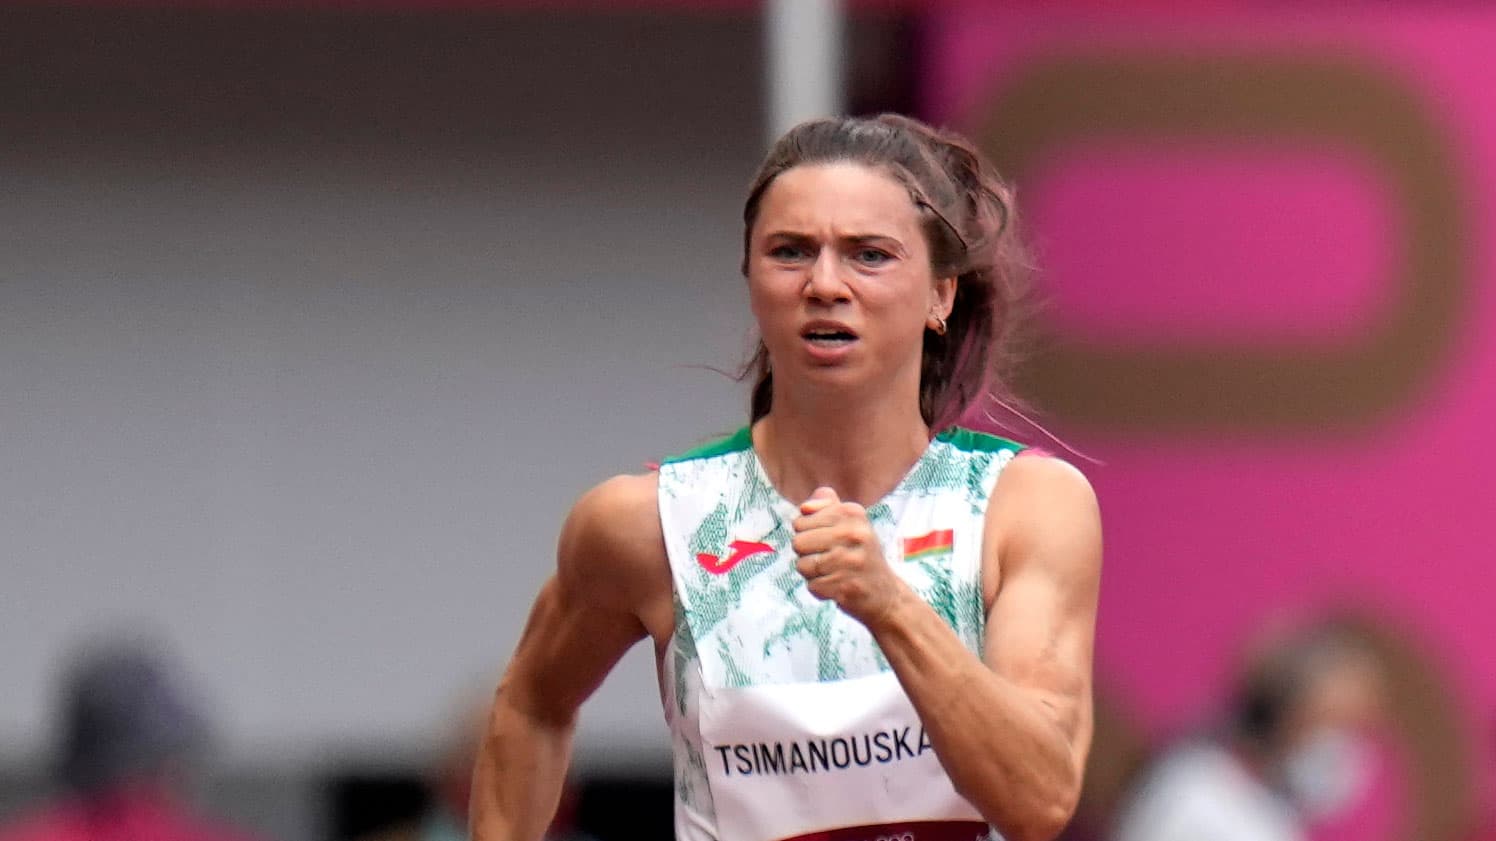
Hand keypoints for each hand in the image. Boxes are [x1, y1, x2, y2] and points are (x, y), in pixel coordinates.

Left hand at [792, 487, 909, 628]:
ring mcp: (852, 561)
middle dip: (806, 554)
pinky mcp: (848, 586)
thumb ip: (825, 506)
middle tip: (829, 559)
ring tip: (833, 573)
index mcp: (852, 513)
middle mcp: (855, 533)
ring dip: (812, 574)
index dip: (806, 534)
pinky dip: (820, 589)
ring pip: (802, 565)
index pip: (800, 521)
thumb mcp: (849, 522)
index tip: (827, 540)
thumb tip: (804, 508)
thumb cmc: (858, 554)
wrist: (884, 593)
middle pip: (798, 542)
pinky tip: (837, 586)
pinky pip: (812, 586)